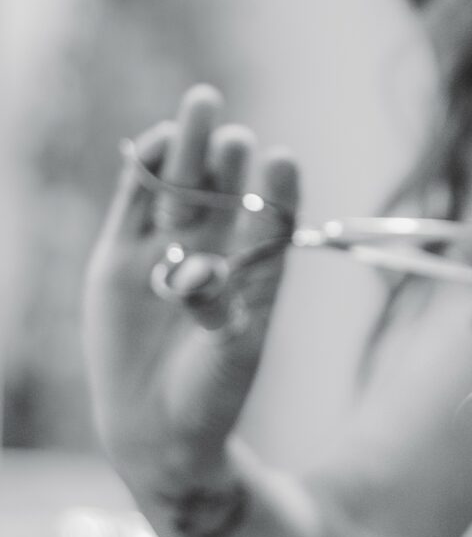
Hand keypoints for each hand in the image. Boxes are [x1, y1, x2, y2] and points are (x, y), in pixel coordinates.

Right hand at [83, 84, 298, 489]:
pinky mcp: (122, 255)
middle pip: (221, 188)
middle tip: (231, 129)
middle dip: (225, 154)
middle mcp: (214, 249)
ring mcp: (166, 248)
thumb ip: (221, 306)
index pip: (270, 217)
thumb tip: (206, 267)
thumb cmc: (212, 392)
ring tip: (202, 108)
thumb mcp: (229, 350)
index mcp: (254, 267)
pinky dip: (145, 174)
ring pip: (180, 187)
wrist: (159, 428)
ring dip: (189, 149)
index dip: (276, 189)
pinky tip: (158, 142)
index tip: (283, 160)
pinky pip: (136, 204)